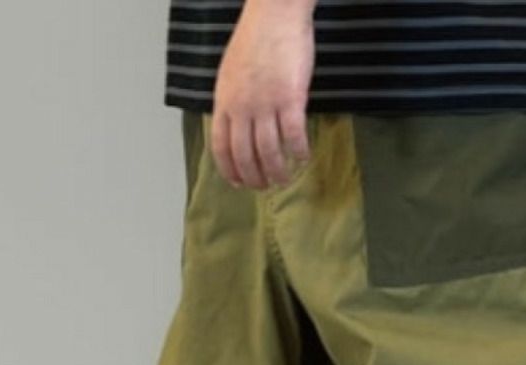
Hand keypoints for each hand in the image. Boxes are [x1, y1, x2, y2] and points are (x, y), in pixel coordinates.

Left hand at [206, 0, 316, 189]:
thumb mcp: (231, 72)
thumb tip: (237, 126)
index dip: (229, 170)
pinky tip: (304, 157)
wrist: (274, 14)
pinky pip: (294, 135)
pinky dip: (299, 151)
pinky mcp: (290, 99)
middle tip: (266, 186)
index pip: (221, 147)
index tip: (238, 183)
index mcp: (224, 101)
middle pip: (245, 155)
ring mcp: (266, 104)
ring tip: (284, 179)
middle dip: (255, 177)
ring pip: (269, 152)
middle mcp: (242, 107)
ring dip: (277, 171)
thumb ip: (232, 101)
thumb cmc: (254, 39)